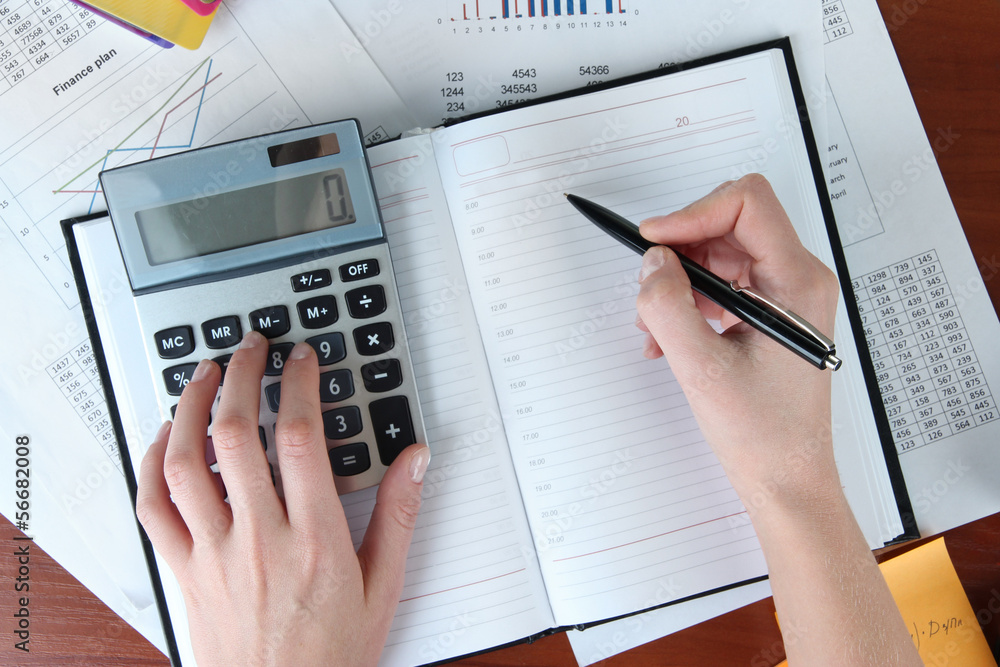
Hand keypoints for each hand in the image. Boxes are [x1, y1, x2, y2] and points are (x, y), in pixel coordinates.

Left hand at [136, 331, 429, 665]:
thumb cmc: (330, 654)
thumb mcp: (383, 588)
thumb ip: (399, 516)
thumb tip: (414, 460)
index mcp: (314, 540)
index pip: (301, 439)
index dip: (299, 385)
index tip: (302, 360)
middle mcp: (259, 539)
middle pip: (237, 435)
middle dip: (243, 376)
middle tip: (252, 349)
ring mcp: (214, 554)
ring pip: (185, 463)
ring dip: (191, 407)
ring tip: (205, 374)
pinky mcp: (185, 570)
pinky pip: (153, 508)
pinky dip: (152, 463)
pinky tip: (166, 438)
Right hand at [635, 174, 840, 500]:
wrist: (788, 480)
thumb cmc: (766, 436)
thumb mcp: (702, 370)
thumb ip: (669, 308)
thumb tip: (652, 263)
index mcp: (799, 283)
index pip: (747, 204)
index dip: (693, 213)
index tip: (654, 239)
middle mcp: (798, 280)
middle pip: (729, 224)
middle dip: (680, 249)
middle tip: (649, 283)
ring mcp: (783, 296)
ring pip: (720, 254)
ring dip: (679, 279)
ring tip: (653, 322)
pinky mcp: (767, 314)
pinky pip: (720, 284)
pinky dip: (687, 301)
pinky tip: (667, 337)